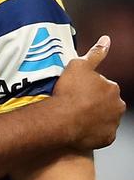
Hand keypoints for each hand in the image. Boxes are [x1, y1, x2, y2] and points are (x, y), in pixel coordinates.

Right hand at [53, 35, 125, 149]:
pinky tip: (79, 126)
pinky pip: (99, 133)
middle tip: (76, 101)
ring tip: (75, 114)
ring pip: (104, 118)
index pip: (104, 85)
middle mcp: (117, 106)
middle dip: (95, 102)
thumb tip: (106, 40)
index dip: (89, 86)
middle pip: (106, 102)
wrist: (63, 119)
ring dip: (93, 116)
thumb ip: (95, 53)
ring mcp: (112, 124)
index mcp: (112, 88)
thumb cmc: (70, 92)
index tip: (78, 89)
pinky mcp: (106, 138)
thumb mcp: (79, 65)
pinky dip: (91, 130)